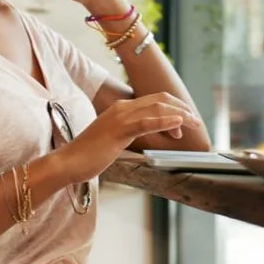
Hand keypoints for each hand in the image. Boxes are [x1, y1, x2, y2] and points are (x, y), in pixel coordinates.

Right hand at [54, 93, 202, 184]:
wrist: (68, 162)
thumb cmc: (89, 155)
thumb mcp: (114, 139)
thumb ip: (131, 133)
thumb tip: (148, 134)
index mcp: (122, 108)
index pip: (155, 100)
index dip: (174, 108)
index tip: (185, 121)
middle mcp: (123, 108)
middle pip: (161, 100)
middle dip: (181, 109)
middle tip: (195, 121)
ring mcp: (121, 117)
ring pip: (158, 109)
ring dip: (179, 115)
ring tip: (193, 123)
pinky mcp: (119, 130)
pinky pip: (146, 122)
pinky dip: (165, 121)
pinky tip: (178, 125)